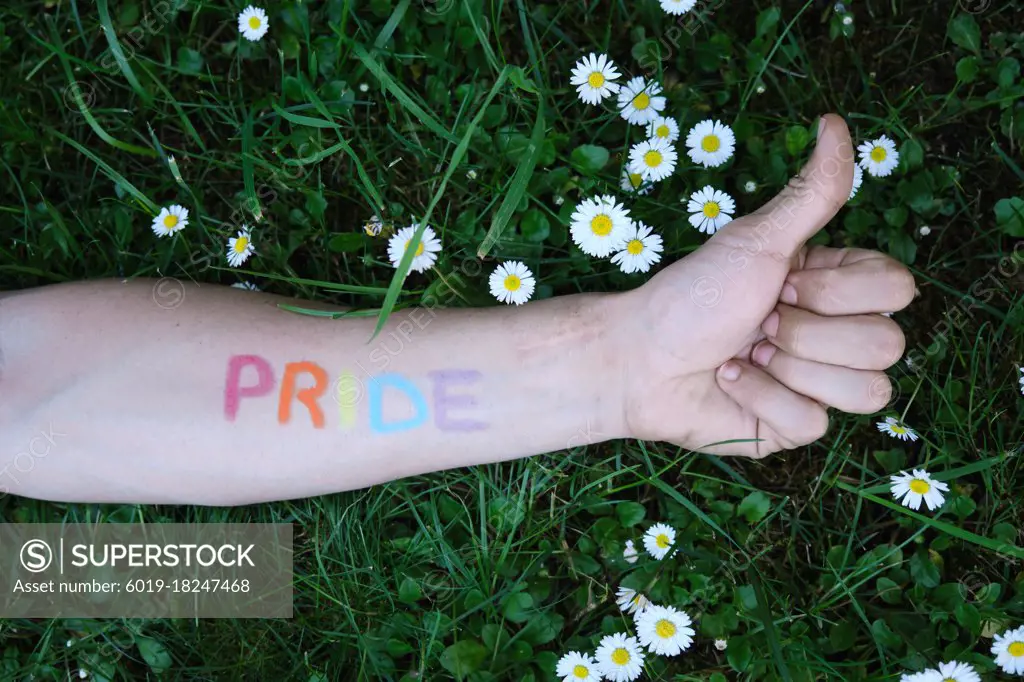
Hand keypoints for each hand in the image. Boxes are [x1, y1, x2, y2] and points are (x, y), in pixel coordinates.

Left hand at [614, 114, 915, 456]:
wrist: (638, 357)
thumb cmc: (692, 295)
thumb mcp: (755, 240)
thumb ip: (811, 194)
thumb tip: (837, 123)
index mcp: (838, 289)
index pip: (898, 290)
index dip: (836, 291)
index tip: (782, 283)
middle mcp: (839, 336)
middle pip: (887, 344)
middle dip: (806, 332)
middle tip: (758, 322)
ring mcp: (822, 386)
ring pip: (865, 392)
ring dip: (788, 368)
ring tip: (746, 353)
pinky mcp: (797, 426)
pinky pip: (812, 424)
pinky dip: (761, 398)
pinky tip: (731, 381)